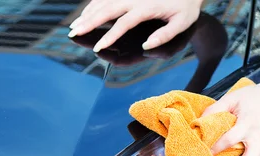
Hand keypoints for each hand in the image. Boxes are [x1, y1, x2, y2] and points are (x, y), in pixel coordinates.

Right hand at [68, 0, 202, 52]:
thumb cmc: (186, 7)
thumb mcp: (182, 23)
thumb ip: (164, 36)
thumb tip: (146, 47)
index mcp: (147, 7)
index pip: (123, 23)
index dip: (109, 36)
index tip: (98, 47)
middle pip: (107, 9)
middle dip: (89, 22)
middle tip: (74, 33)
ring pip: (103, 1)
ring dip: (88, 12)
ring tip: (75, 25)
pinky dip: (94, 4)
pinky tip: (86, 13)